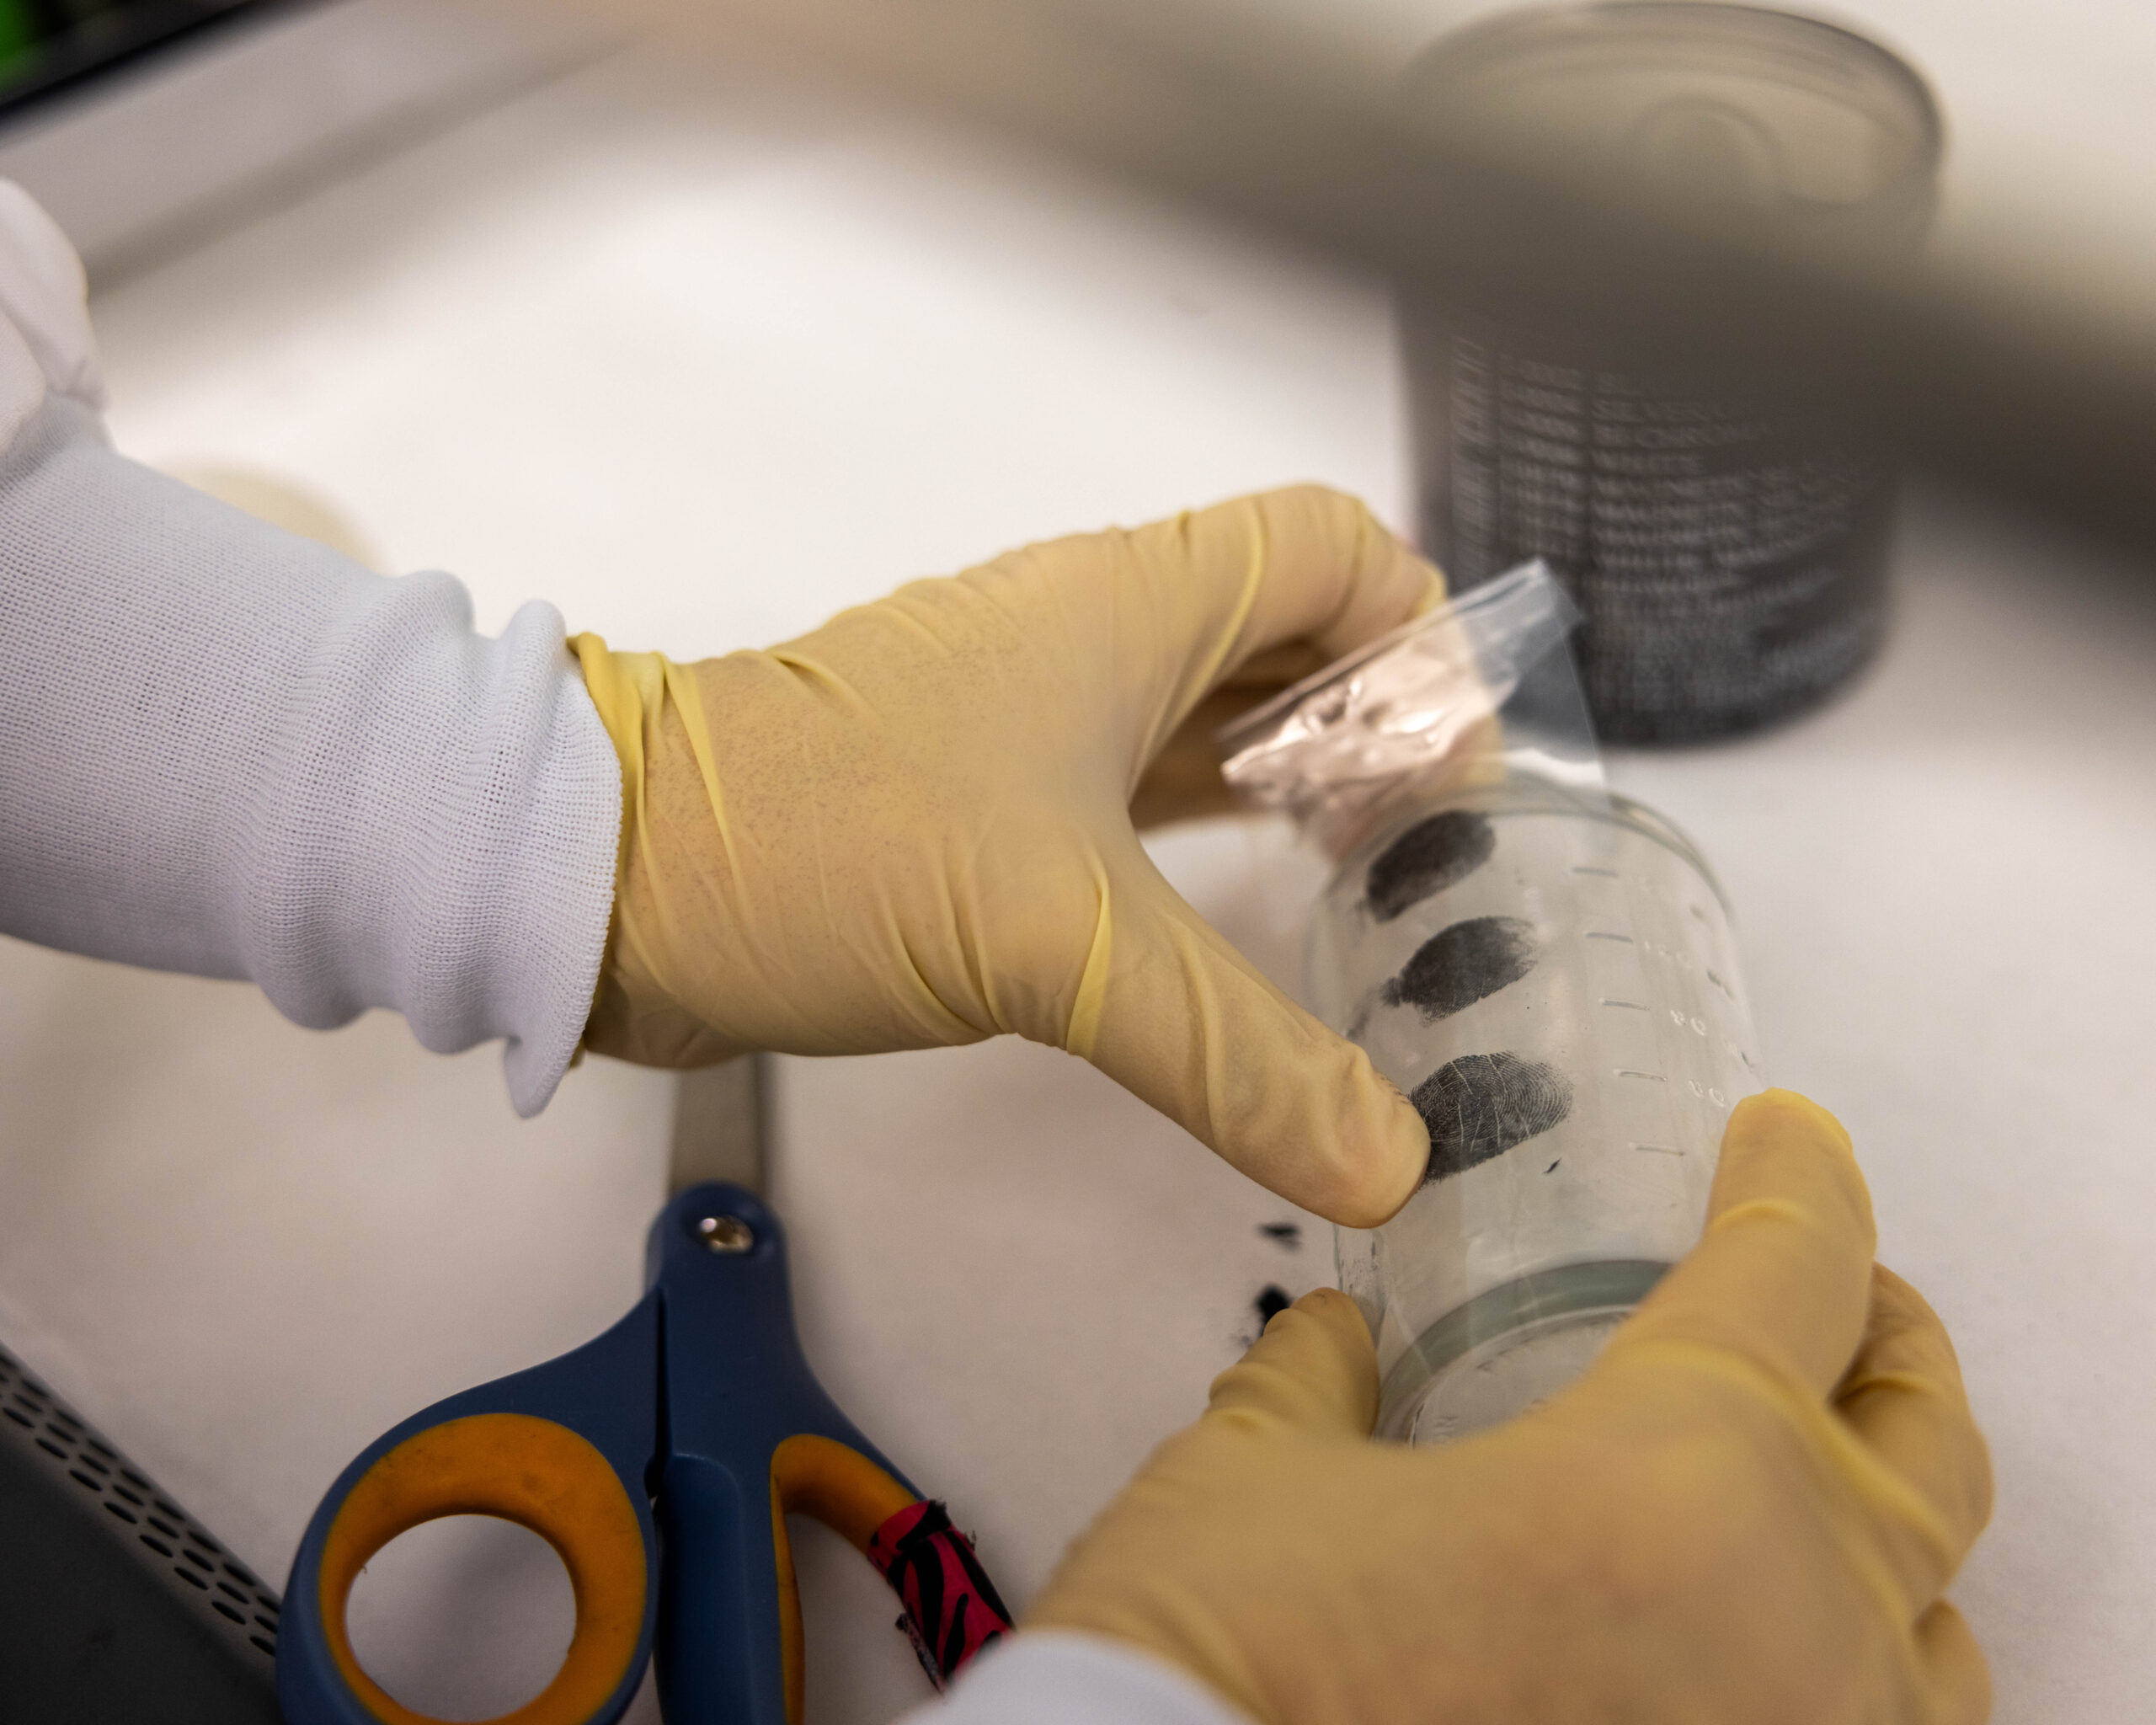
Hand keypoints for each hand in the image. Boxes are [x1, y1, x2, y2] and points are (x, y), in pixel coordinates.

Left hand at [571, 486, 1442, 1224]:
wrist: (616, 877)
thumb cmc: (838, 844)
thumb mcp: (1063, 943)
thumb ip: (1238, 1053)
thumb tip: (1389, 1166)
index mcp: (1127, 603)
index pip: (1332, 548)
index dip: (1418, 638)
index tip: (1449, 775)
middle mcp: (1086, 634)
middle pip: (1286, 631)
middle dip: (1371, 722)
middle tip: (1428, 854)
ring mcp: (1026, 714)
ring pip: (1204, 714)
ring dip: (1287, 782)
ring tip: (1363, 889)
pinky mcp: (977, 796)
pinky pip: (1130, 790)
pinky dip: (1198, 838)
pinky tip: (1235, 923)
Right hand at [1028, 1090, 1993, 1724]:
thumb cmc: (1230, 1658)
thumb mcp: (1257, 1467)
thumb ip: (1319, 1374)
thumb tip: (1345, 1343)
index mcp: (1672, 1477)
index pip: (1799, 1268)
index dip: (1798, 1173)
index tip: (1783, 1136)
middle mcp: (1790, 1623)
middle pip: (1925, 1437)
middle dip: (1882, 1334)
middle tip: (1824, 1290)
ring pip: (1939, 1619)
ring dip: (1886, 1522)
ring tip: (1810, 1473)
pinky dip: (1857, 1668)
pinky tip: (1769, 1636)